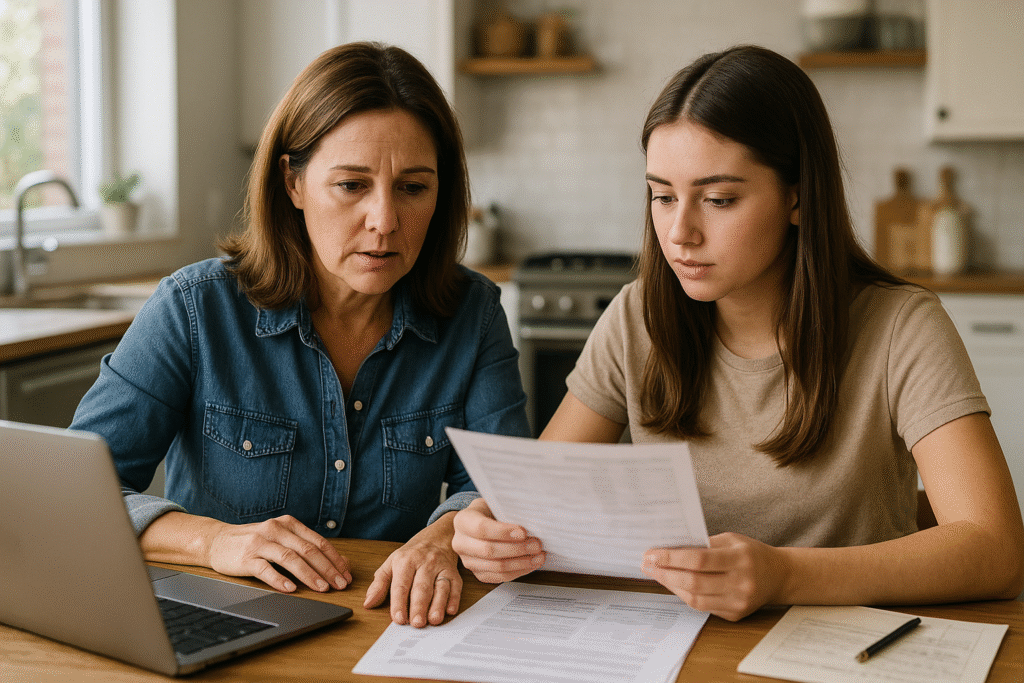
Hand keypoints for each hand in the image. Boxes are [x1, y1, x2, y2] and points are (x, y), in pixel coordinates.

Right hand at [206, 515, 351, 593]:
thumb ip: (305, 546)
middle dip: (327, 569)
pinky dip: (280, 579)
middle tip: (340, 584)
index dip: (334, 559)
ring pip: (290, 558)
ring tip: (322, 588)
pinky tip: (291, 589)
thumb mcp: (281, 538)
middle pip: (307, 550)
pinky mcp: (246, 557)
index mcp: (288, 524)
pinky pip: (266, 569)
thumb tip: (339, 561)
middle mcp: (276, 530)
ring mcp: (260, 543)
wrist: (217, 541)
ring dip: (309, 575)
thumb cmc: (254, 541)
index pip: (318, 541)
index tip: (346, 574)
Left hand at [363, 514, 462, 626]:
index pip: (401, 585)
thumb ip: (379, 584)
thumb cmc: (412, 555)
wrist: (437, 537)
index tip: (398, 618)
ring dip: (438, 605)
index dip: (399, 602)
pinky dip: (454, 599)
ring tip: (434, 620)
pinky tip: (450, 610)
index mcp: (405, 561)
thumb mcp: (391, 564)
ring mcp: (441, 567)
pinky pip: (456, 586)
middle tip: (416, 623)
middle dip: (419, 606)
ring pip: (440, 587)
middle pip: (421, 587)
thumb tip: (368, 603)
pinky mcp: (454, 572)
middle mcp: (424, 563)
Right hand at [451, 497, 544, 582]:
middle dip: (517, 549)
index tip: (523, 532)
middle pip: (489, 550)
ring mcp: (468, 561)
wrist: (481, 522)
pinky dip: (519, 571)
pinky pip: (500, 577)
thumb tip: (531, 518)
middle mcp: (460, 542)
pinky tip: (532, 563)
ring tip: (538, 555)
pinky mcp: (478, 573)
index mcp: (463, 521)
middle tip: (536, 544)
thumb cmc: (490, 511)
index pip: (481, 528)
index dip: (503, 532)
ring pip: (496, 567)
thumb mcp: (495, 503)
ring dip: (521, 562)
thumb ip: (507, 510)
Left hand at [641, 532, 788, 620]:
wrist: (779, 576)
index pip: (699, 560)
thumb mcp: (731, 540)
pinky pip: (703, 607)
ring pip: (695, 598)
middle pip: (694, 582)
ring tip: (656, 574)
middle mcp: (741, 582)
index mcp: (740, 558)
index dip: (672, 558)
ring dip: (671, 586)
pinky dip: (685, 595)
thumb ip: (704, 545)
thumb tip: (669, 549)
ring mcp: (738, 602)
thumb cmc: (751, 553)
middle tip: (647, 564)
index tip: (652, 553)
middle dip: (665, 573)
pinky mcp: (735, 615)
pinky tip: (674, 585)